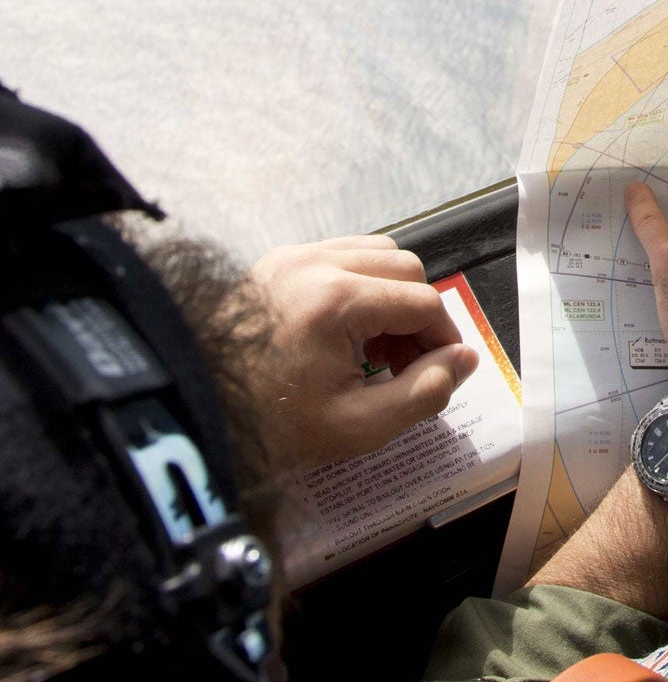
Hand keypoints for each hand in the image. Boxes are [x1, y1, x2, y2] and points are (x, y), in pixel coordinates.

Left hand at [243, 236, 477, 468]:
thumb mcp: (359, 427)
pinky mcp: (276, 262)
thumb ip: (425, 392)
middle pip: (406, 270)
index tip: (439, 376)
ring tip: (377, 347)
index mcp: (336, 300)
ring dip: (393, 296)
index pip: (424, 304)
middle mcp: (315, 263)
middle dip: (419, 316)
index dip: (444, 342)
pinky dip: (362, 285)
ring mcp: (292, 257)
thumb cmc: (268, 425)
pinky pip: (342, 255)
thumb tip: (465, 360)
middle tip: (405, 365)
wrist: (188, 410)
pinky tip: (348, 330)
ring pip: (377, 255)